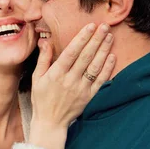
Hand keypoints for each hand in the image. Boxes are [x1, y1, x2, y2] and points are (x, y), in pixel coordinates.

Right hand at [29, 23, 114, 148]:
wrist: (50, 122)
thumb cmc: (41, 98)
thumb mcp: (37, 77)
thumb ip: (43, 59)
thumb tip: (45, 41)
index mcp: (56, 74)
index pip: (71, 52)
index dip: (82, 38)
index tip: (90, 26)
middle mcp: (70, 80)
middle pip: (86, 56)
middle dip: (96, 39)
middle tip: (104, 26)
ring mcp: (81, 89)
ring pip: (95, 66)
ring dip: (103, 50)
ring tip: (109, 37)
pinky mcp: (89, 97)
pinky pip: (100, 81)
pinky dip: (107, 68)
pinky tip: (112, 56)